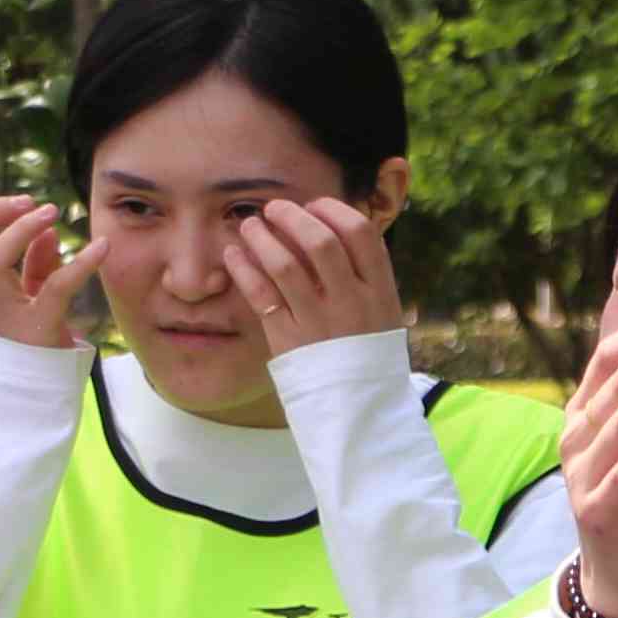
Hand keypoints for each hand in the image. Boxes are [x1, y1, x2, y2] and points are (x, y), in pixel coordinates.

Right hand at [0, 193, 87, 347]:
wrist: (39, 399)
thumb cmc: (36, 344)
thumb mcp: (32, 299)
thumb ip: (35, 264)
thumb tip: (47, 229)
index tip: (16, 204)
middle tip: (28, 202)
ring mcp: (8, 315)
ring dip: (20, 229)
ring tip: (52, 214)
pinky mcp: (39, 329)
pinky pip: (56, 289)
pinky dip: (82, 263)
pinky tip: (102, 247)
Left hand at [225, 196, 406, 355]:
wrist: (359, 411)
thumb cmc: (368, 354)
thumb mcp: (384, 313)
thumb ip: (365, 275)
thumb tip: (335, 227)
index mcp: (380, 291)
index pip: (359, 232)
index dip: (332, 210)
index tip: (314, 206)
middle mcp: (351, 302)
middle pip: (320, 242)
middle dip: (292, 216)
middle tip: (274, 208)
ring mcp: (318, 322)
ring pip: (285, 266)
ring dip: (262, 237)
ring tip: (249, 226)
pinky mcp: (288, 341)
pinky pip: (261, 297)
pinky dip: (244, 270)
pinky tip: (234, 255)